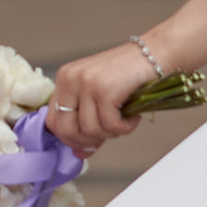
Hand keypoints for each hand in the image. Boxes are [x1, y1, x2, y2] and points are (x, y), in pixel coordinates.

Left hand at [44, 42, 163, 156]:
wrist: (154, 53)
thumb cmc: (129, 73)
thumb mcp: (100, 96)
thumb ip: (88, 123)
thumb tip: (81, 152)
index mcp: (64, 78)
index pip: (52, 121)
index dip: (69, 138)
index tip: (86, 143)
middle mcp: (71, 79)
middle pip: (66, 129)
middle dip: (88, 141)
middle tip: (107, 135)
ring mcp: (87, 83)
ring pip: (90, 129)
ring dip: (111, 134)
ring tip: (125, 122)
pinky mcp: (105, 90)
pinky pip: (110, 125)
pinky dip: (125, 128)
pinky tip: (133, 118)